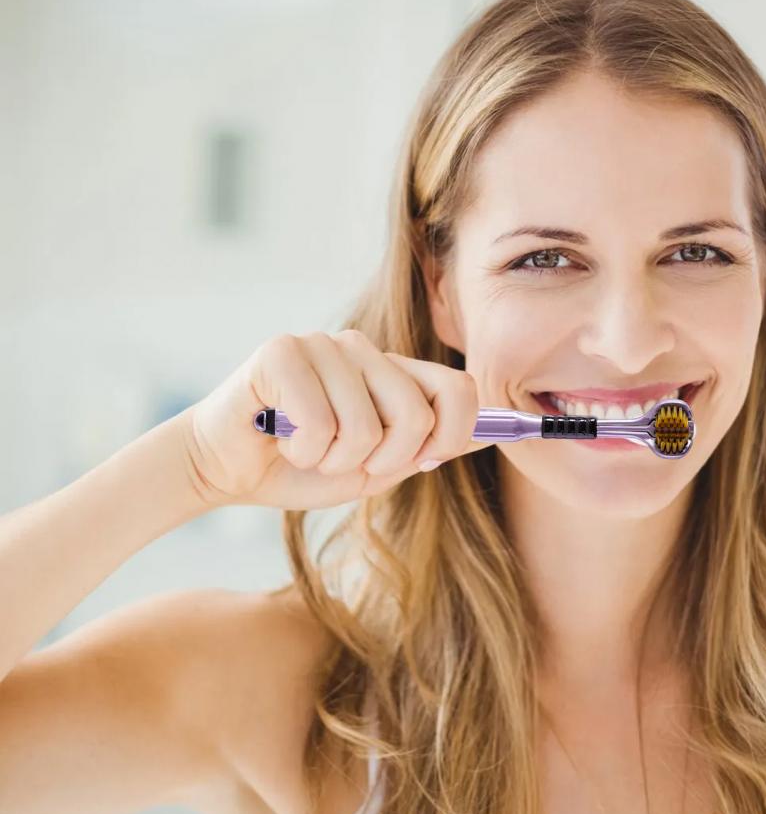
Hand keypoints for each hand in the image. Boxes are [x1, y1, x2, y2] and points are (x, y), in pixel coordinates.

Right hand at [178, 330, 492, 508]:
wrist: (228, 469)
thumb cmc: (303, 466)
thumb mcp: (378, 466)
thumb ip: (427, 447)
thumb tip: (491, 432)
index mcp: (392, 369)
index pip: (458, 388)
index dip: (452, 435)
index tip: (424, 459)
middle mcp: (362, 348)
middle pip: (416, 414)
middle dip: (384, 461)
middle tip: (345, 460)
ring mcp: (323, 344)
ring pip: (365, 427)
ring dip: (334, 461)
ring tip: (306, 448)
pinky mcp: (281, 351)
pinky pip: (320, 425)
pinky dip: (302, 452)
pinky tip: (281, 438)